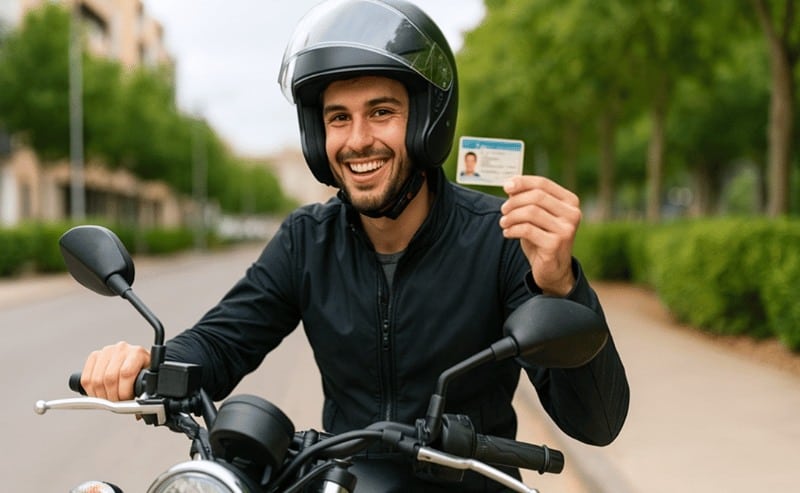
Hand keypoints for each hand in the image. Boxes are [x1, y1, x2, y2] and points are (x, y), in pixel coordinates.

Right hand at [80, 341, 150, 400]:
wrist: (137, 360)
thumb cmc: (143, 370)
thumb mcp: (148, 380)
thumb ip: (145, 394)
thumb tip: (138, 412)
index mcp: (137, 353)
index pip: (126, 374)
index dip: (124, 393)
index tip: (126, 402)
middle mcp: (121, 349)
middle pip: (109, 378)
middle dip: (112, 397)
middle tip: (117, 404)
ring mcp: (106, 351)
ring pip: (96, 380)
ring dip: (101, 396)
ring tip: (109, 399)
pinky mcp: (94, 356)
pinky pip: (86, 378)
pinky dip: (90, 391)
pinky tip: (99, 394)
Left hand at [499, 176, 580, 296]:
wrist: (553, 270)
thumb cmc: (542, 238)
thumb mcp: (536, 216)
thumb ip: (526, 200)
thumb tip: (510, 185)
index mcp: (569, 201)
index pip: (543, 183)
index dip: (522, 182)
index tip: (506, 186)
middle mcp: (572, 214)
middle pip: (536, 196)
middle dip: (514, 202)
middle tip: (503, 210)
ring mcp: (565, 229)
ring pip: (531, 212)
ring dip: (511, 216)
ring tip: (504, 223)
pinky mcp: (555, 244)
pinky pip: (527, 230)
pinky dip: (513, 230)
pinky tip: (507, 233)